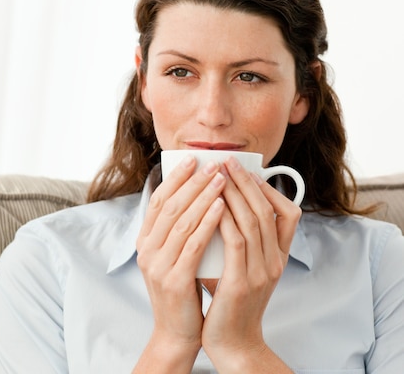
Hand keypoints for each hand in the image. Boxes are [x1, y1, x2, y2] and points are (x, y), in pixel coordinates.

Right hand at [134, 156, 225, 369]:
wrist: (178, 332)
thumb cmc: (183, 290)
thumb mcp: (173, 255)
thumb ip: (179, 229)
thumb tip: (197, 194)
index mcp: (145, 241)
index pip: (159, 201)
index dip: (175, 178)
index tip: (193, 160)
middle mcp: (146, 250)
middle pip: (170, 206)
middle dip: (192, 181)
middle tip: (212, 164)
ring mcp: (158, 265)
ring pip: (182, 221)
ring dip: (203, 196)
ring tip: (221, 179)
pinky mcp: (174, 279)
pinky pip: (193, 243)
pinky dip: (208, 221)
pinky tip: (222, 207)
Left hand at [202, 156, 300, 370]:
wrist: (232, 342)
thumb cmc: (229, 301)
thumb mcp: (242, 266)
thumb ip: (239, 240)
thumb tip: (221, 205)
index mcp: (278, 257)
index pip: (289, 214)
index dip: (270, 189)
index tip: (248, 170)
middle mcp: (275, 262)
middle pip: (267, 210)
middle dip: (246, 182)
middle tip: (227, 161)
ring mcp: (261, 272)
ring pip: (252, 221)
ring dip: (235, 193)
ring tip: (218, 172)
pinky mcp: (242, 282)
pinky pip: (236, 241)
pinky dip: (226, 218)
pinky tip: (213, 203)